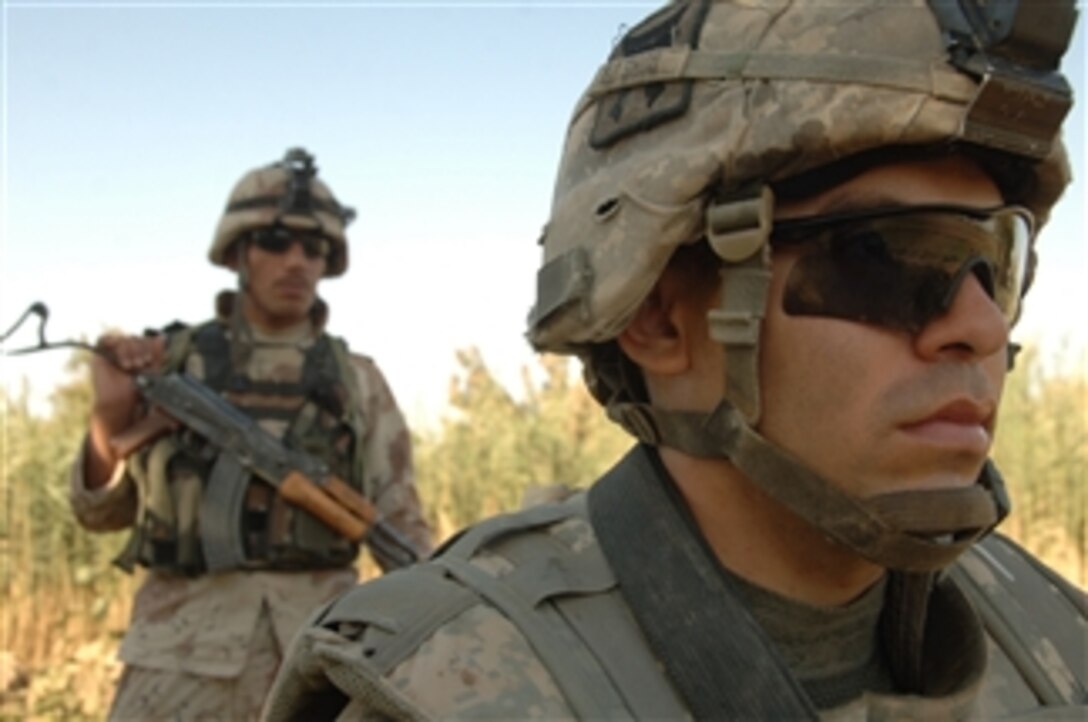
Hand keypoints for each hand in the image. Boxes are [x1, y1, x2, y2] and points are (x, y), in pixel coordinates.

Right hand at [84, 334, 165, 487]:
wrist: (121, 410)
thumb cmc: (139, 396)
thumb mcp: (154, 375)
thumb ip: (159, 357)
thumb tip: (161, 338)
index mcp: (143, 356)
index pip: (148, 339)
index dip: (151, 346)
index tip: (151, 360)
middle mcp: (130, 353)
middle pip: (138, 337)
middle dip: (142, 350)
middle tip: (142, 365)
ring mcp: (115, 353)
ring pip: (125, 337)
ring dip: (130, 350)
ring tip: (131, 367)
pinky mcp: (101, 355)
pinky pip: (105, 338)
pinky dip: (114, 345)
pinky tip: (120, 362)